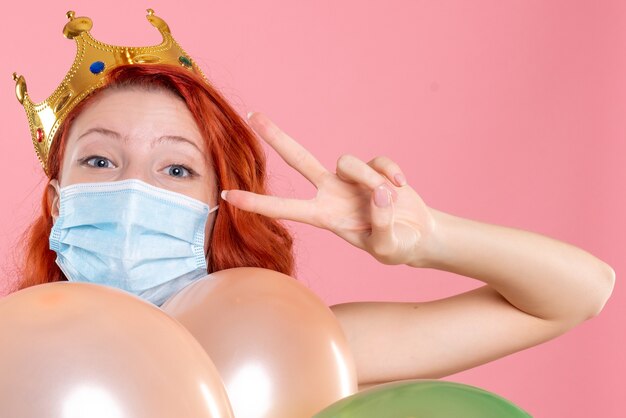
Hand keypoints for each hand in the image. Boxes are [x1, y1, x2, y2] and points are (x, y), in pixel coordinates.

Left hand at [221, 112, 437, 266]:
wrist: (418, 235)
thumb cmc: (396, 246)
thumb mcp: (388, 248)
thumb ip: (382, 224)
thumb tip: (378, 190)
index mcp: (325, 217)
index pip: (284, 209)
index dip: (256, 203)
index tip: (226, 196)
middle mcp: (331, 193)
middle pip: (298, 159)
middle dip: (276, 137)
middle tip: (251, 115)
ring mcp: (350, 178)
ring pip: (348, 161)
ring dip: (369, 178)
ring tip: (389, 199)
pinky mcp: (373, 167)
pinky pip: (378, 161)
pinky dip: (391, 173)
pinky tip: (401, 187)